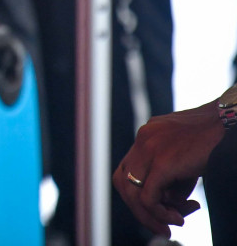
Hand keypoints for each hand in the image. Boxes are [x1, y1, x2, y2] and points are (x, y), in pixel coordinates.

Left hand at [115, 103, 225, 235]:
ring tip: (175, 223)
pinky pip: (149, 198)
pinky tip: (179, 218)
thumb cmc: (213, 141)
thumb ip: (173, 178)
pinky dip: (160, 214)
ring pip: (132, 193)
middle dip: (140, 209)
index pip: (127, 170)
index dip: (137, 194)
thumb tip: (170, 204)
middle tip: (161, 225)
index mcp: (147, 135)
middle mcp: (142, 139)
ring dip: (150, 216)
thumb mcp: (186, 158)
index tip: (156, 209)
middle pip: (123, 182)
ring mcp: (149, 149)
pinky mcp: (162, 162)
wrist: (228, 123)